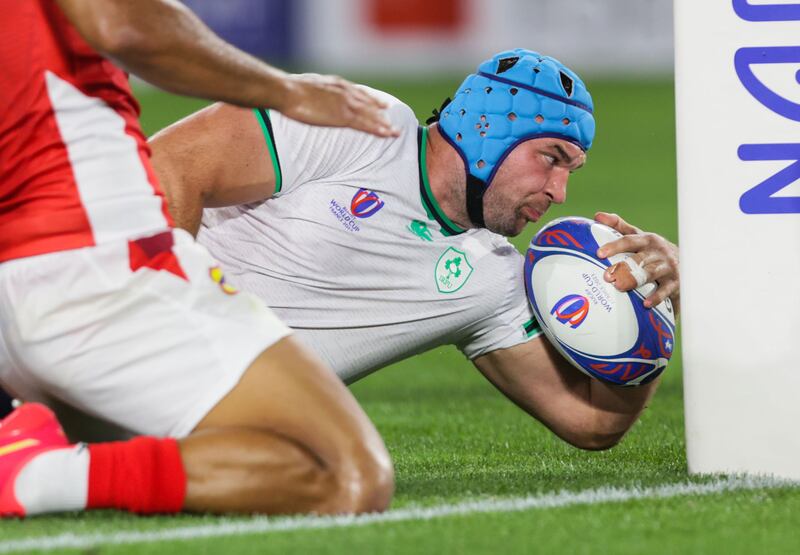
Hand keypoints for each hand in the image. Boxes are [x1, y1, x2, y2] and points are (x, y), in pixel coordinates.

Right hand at [279, 73, 399, 137]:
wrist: (287, 91)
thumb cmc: (289, 88)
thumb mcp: (307, 84)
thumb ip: (315, 90)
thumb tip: (310, 95)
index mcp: (337, 84)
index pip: (359, 92)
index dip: (372, 100)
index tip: (382, 105)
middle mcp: (345, 92)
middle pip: (369, 104)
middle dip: (381, 113)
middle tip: (393, 120)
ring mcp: (345, 104)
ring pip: (371, 115)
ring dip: (384, 124)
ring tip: (395, 132)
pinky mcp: (342, 116)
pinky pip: (365, 124)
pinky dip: (377, 129)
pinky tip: (386, 134)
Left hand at [594, 212, 679, 314]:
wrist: (687, 262)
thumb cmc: (653, 250)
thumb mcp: (639, 236)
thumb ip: (619, 226)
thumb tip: (597, 215)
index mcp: (647, 240)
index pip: (629, 241)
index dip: (614, 246)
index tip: (599, 253)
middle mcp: (658, 252)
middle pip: (638, 259)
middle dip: (622, 267)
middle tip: (607, 276)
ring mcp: (667, 267)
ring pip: (650, 273)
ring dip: (635, 280)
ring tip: (620, 287)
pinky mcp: (675, 282)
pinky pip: (665, 290)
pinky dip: (657, 297)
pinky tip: (647, 304)